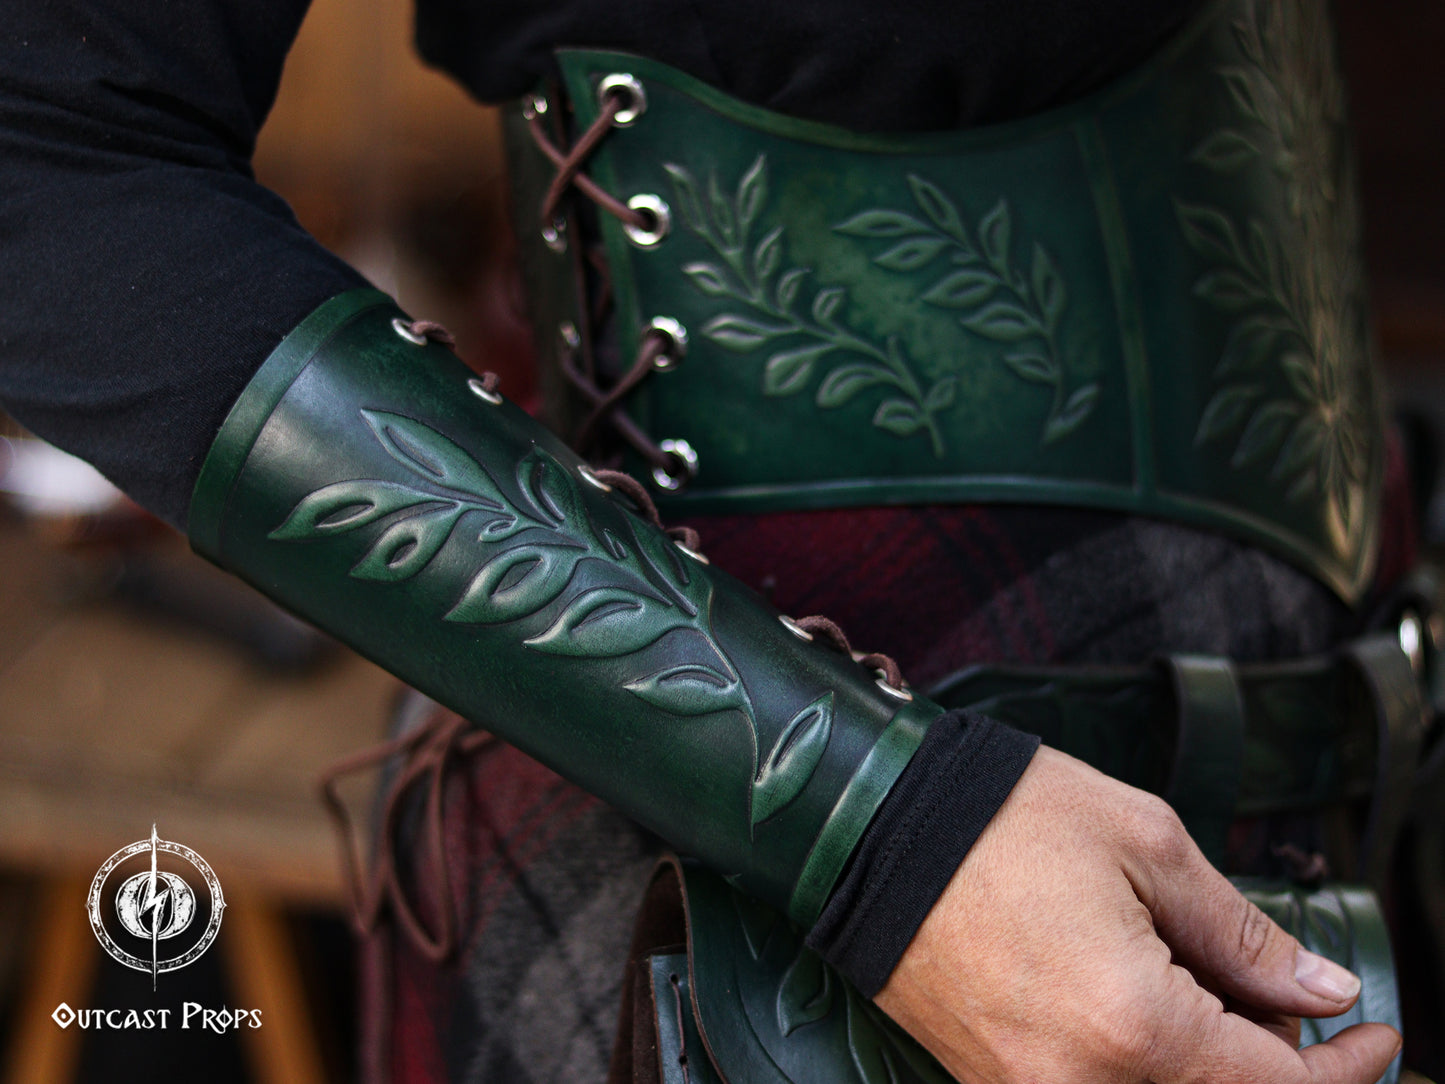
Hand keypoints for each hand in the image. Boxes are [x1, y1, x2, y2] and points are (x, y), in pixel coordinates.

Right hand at [875, 747, 1401, 1082]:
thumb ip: (1244, 934)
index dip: (1348, 1069)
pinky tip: (1136, 997)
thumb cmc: (998, 818)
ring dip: (1203, 1063)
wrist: (869, 826)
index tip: (1376, 1033)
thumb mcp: (1146, 843)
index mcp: (1135, 1026)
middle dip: (1273, 1061)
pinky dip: (1140, 1062)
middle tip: (1277, 994)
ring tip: (1195, 983)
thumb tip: (1321, 991)